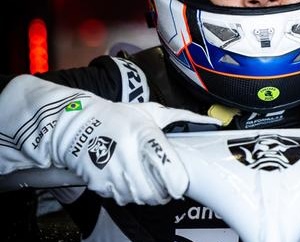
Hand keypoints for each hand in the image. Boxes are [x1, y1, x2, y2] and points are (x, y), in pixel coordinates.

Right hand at [53, 98, 220, 204]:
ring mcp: (111, 171)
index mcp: (142, 134)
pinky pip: (123, 198)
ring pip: (140, 198)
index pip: (165, 166)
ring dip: (148, 193)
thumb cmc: (118, 117)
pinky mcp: (100, 184)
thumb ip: (182, 117)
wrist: (79, 126)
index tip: (181, 181)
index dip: (177, 179)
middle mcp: (126, 155)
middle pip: (154, 191)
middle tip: (166, 183)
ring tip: (147, 178)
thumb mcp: (151, 112)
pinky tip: (130, 178)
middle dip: (165, 191)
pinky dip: (130, 193)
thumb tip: (209, 121)